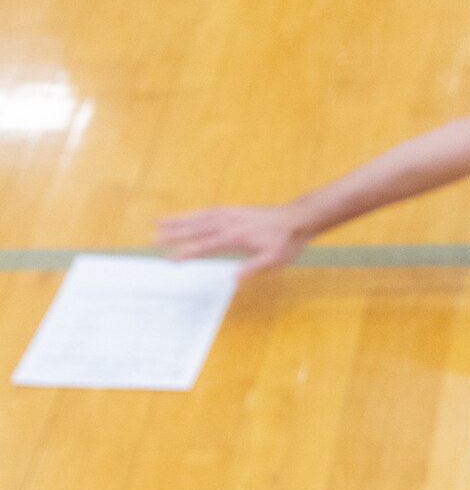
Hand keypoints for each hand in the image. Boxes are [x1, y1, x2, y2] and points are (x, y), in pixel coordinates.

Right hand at [157, 204, 306, 277]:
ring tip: (158, 222)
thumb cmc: (287, 241)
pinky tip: (186, 217)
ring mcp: (230, 215)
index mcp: (235, 237)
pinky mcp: (234, 211)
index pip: (205, 246)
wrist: (297, 219)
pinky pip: (208, 211)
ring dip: (178, 220)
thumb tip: (234, 278)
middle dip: (173, 234)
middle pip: (195, 229)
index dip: (186, 253)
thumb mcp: (275, 260)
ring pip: (198, 217)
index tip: (170, 259)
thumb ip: (254, 268)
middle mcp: (228, 223)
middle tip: (151, 238)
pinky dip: (193, 214)